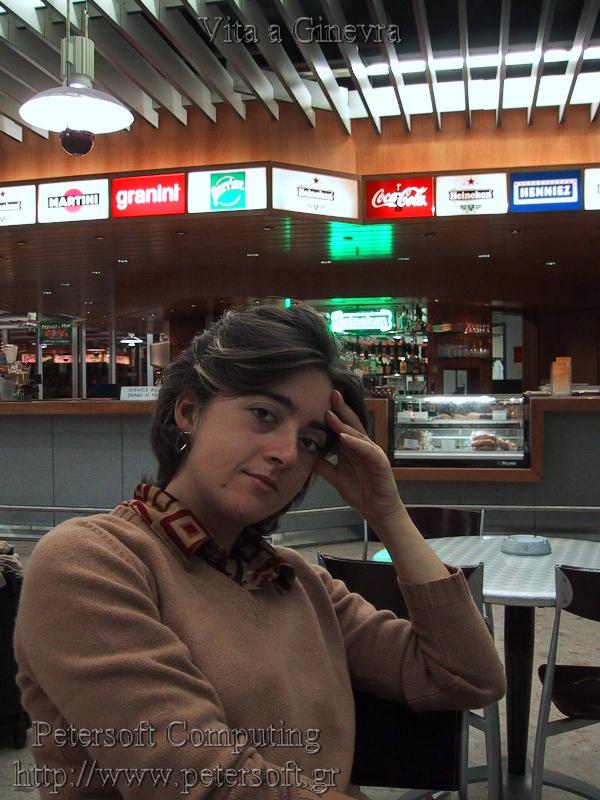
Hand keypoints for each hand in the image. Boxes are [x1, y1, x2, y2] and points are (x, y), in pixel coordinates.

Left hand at [313, 390, 402, 525]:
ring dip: (344, 424)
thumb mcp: (336, 477)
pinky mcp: (379, 461)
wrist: (378, 511)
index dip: (333, 413)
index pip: (342, 427)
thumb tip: (308, 455)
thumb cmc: (361, 492)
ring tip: (330, 414)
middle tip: (331, 392)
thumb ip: (324, 466)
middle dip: (341, 408)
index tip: (320, 400)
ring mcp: (372, 452)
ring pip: (358, 434)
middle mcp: (363, 446)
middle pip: (352, 423)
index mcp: (353, 448)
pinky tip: (343, 437)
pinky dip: (355, 442)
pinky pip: (366, 449)